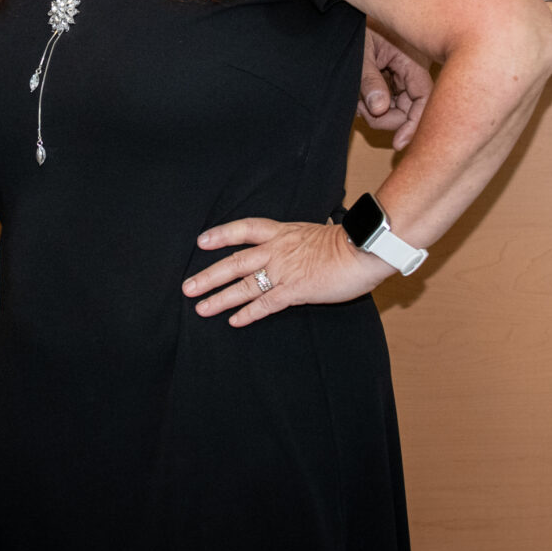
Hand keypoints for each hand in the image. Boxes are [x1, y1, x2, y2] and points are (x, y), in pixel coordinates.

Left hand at [182, 217, 392, 326]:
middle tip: (188, 287)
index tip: (201, 242)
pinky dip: (248, 313)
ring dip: (221, 298)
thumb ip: (297, 241)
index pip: (244, 229)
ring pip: (244, 285)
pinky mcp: (295, 290)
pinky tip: (234, 321)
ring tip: (201, 308)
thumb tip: (294, 246)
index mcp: (282, 232)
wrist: (363, 248)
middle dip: (209, 276)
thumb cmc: (348, 241)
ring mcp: (284, 270)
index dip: (221, 235)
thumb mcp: (315, 232)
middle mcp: (277, 249)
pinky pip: (266, 304)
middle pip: (234, 262)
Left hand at [358, 26, 431, 146]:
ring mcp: (402, 73)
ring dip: (377, 111)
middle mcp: (411, 68)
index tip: (398, 143)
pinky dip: (374, 104)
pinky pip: (388, 99)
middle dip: (385, 117)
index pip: (423, 98)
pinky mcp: (392, 76)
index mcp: (411, 60)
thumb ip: (369, 80)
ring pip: (397, 106)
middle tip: (361, 109)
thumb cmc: (354, 26)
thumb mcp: (360, 53)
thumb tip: (380, 108)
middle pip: (410, 108)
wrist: (343, 13)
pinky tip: (359, 98)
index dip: (414, 123)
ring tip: (357, 99)